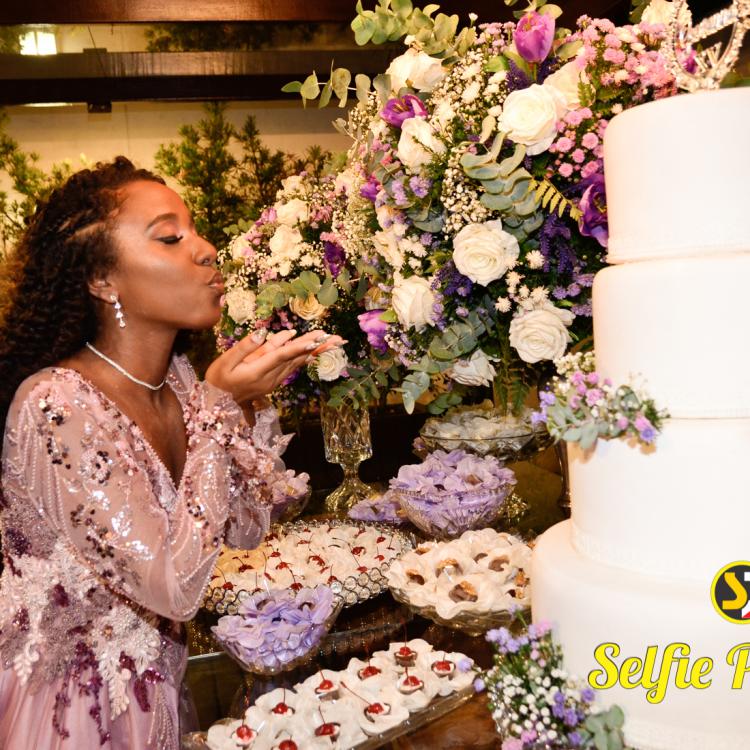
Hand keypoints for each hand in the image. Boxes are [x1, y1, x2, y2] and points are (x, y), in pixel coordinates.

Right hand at [205, 329, 345, 404]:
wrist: (216, 405)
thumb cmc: (217, 380)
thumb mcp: (224, 362)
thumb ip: (244, 347)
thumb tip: (262, 333)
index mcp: (257, 372)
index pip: (282, 356)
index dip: (300, 347)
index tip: (317, 340)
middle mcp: (270, 378)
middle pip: (296, 358)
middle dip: (317, 347)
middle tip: (338, 338)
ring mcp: (274, 382)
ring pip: (297, 363)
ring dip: (316, 352)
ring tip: (333, 342)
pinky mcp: (274, 382)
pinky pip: (292, 367)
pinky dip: (305, 357)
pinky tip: (316, 351)